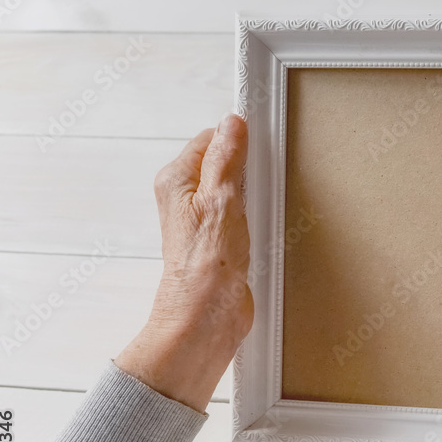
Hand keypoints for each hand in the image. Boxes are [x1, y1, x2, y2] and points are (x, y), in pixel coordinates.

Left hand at [115, 114, 251, 412]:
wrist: (207, 317)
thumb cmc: (204, 268)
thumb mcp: (221, 201)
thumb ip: (227, 159)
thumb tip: (233, 124)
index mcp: (176, 181)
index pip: (210, 139)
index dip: (237, 139)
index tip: (260, 143)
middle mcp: (186, 199)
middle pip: (226, 163)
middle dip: (251, 170)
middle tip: (262, 184)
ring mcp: (205, 221)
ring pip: (239, 190)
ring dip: (257, 197)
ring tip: (262, 212)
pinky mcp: (223, 242)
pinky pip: (246, 216)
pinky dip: (260, 218)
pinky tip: (264, 230)